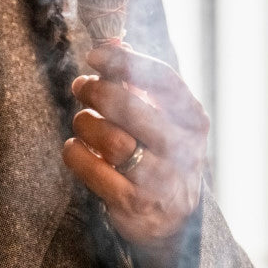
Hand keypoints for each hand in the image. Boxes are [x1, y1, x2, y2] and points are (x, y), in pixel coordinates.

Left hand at [62, 44, 207, 267]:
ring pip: (109, 138)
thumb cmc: (159, 157)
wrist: (171, 223)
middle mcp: (182, 150)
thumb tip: (110, 45)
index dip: (123, 62)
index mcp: (193, 120)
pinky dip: (75, 154)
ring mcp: (160, 180)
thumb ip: (142, 86)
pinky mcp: (134, 204)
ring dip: (85, 124)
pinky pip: (91, 169)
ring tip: (83, 123)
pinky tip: (75, 149)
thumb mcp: (164, 121)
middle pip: (128, 106)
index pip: (161, 79)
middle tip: (80, 86)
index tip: (94, 56)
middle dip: (96, 91)